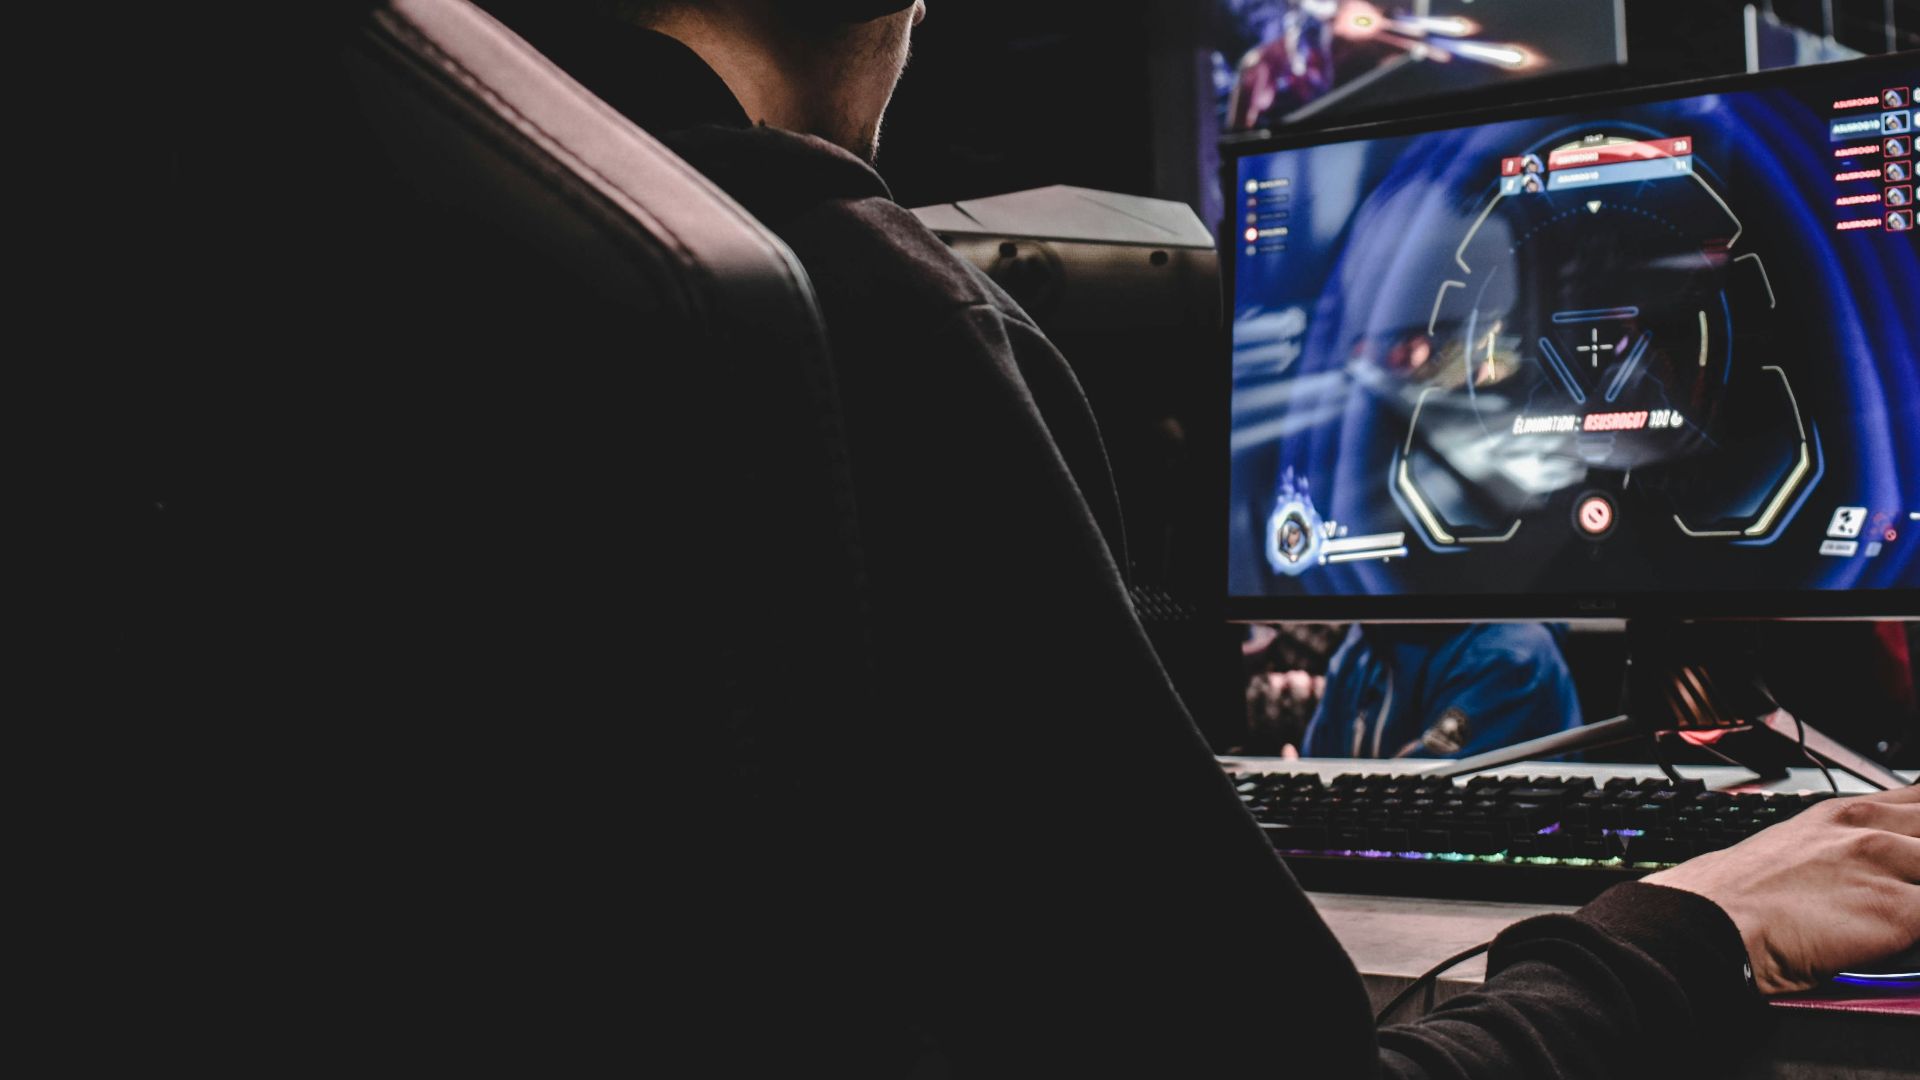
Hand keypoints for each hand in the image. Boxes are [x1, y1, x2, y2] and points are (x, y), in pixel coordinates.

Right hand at [1644, 782, 1919, 994]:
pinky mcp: (1897, 908)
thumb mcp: (1787, 850)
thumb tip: (1856, 873)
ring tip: (1891, 908)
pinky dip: (1916, 929)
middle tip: (1901, 881)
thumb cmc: (1734, 898)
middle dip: (1919, 861)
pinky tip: (1897, 938)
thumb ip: (1834, 850)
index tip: (1915, 834)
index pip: (1917, 799)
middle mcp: (1867, 830)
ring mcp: (1884, 864)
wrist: (1711, 920)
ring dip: (1918, 892)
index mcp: (1840, 815)